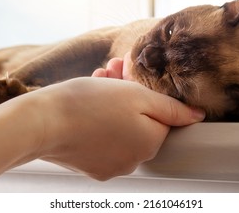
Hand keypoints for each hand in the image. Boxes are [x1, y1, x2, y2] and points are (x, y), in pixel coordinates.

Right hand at [25, 52, 204, 179]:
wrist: (41, 123)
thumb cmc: (88, 105)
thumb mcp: (136, 95)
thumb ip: (171, 108)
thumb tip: (197, 116)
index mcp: (150, 143)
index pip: (161, 115)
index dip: (145, 91)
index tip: (129, 76)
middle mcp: (134, 161)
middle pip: (139, 121)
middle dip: (128, 93)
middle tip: (111, 71)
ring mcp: (111, 166)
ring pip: (120, 128)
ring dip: (112, 103)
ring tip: (96, 80)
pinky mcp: (90, 165)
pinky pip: (103, 140)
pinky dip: (98, 121)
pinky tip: (86, 102)